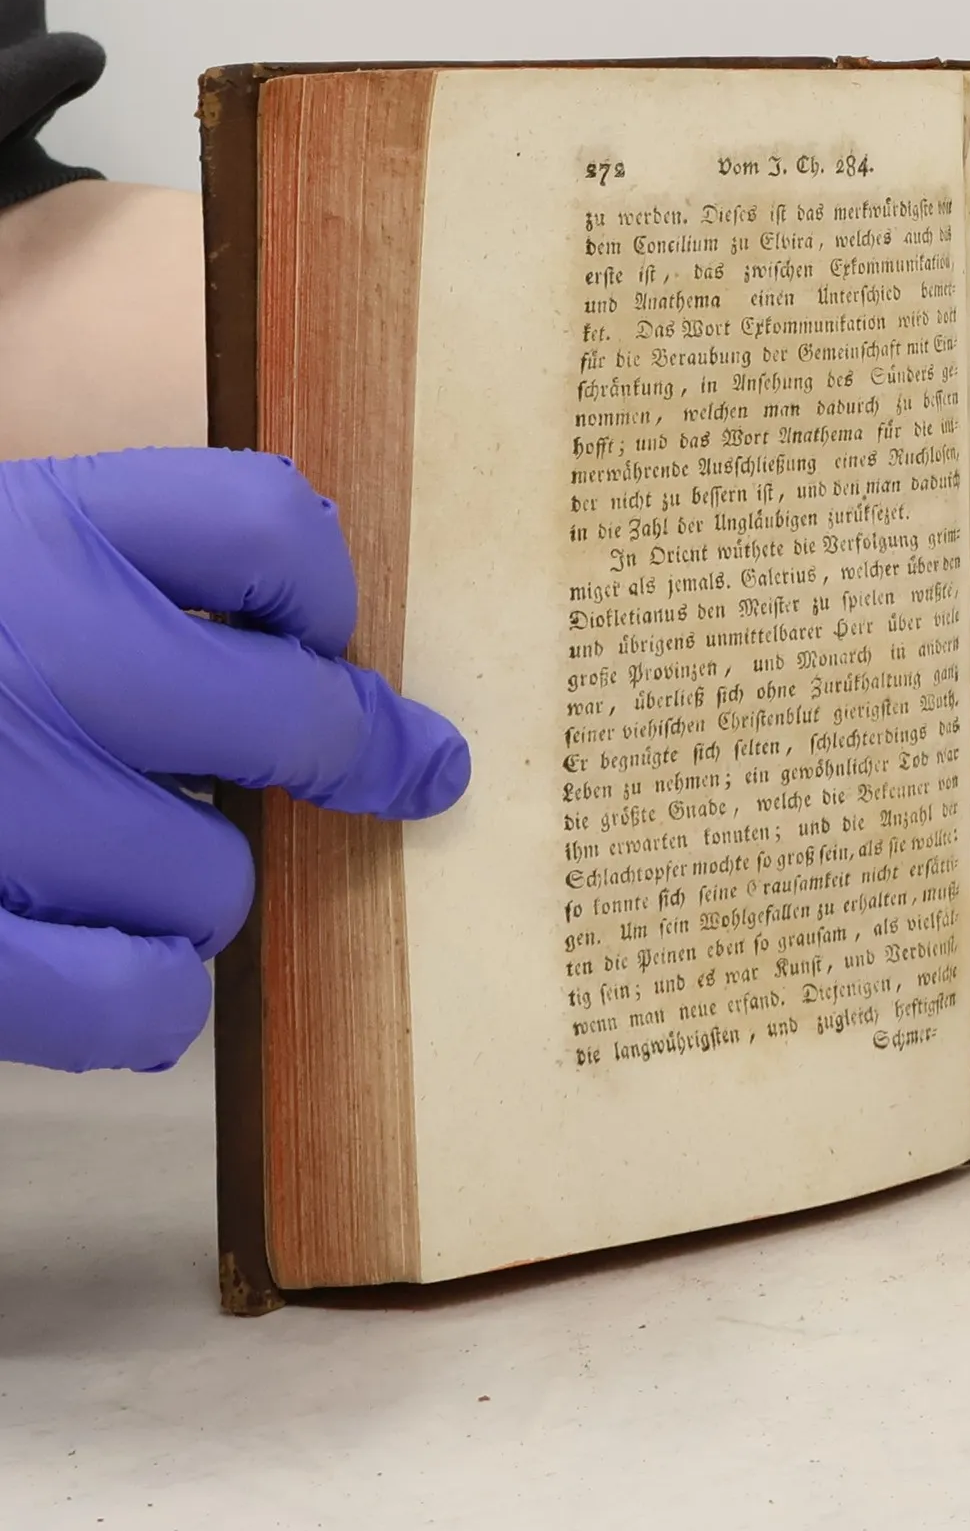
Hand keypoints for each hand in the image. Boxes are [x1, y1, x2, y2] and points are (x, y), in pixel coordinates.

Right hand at [0, 448, 468, 1071]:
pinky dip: (142, 995)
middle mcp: (28, 657)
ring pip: (218, 880)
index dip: (324, 589)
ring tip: (109, 854)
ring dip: (196, 882)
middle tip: (373, 768)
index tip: (319, 632)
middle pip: (294, 723)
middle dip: (342, 754)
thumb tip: (309, 648)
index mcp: (34, 531)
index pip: (269, 527)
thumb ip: (116, 565)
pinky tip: (100, 957)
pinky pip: (141, 1004)